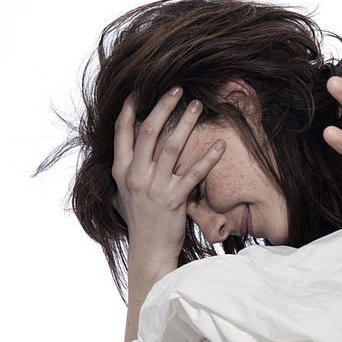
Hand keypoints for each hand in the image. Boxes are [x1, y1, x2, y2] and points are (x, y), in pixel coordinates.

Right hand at [112, 88, 225, 259]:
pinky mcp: (174, 200)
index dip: (131, 108)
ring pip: (172, 146)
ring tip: (198, 105)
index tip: (140, 90)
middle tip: (177, 88)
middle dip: (163, 106)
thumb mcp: (123, 196)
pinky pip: (194, 174)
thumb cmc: (140, 224)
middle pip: (149, 131)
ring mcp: (154, 188)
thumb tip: (124, 155)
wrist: (149, 253)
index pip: (123, 132)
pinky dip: (208, 158)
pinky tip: (220, 145)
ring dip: (186, 122)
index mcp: (121, 171)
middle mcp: (135, 176)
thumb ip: (124, 174)